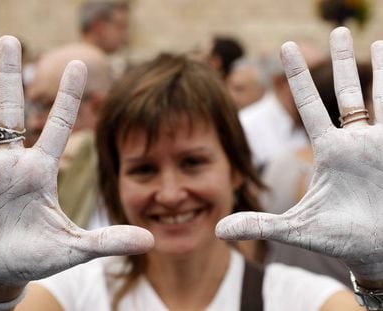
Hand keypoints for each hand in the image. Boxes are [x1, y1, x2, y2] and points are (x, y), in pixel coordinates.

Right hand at [0, 36, 152, 286]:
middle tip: (12, 39)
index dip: (70, 95)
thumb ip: (107, 241)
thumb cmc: (30, 258)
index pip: (60, 124)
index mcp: (40, 172)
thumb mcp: (70, 248)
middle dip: (10, 76)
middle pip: (12, 110)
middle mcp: (12, 163)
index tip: (78, 63)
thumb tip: (150, 240)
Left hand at [216, 27, 382, 283]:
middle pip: (346, 92)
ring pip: (378, 95)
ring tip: (376, 39)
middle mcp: (354, 142)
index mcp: (329, 152)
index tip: (285, 48)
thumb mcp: (297, 228)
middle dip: (340, 62)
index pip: (309, 106)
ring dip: (377, 67)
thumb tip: (216, 230)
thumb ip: (258, 225)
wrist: (380, 251)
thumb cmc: (343, 240)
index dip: (298, 77)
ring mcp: (380, 144)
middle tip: (334, 30)